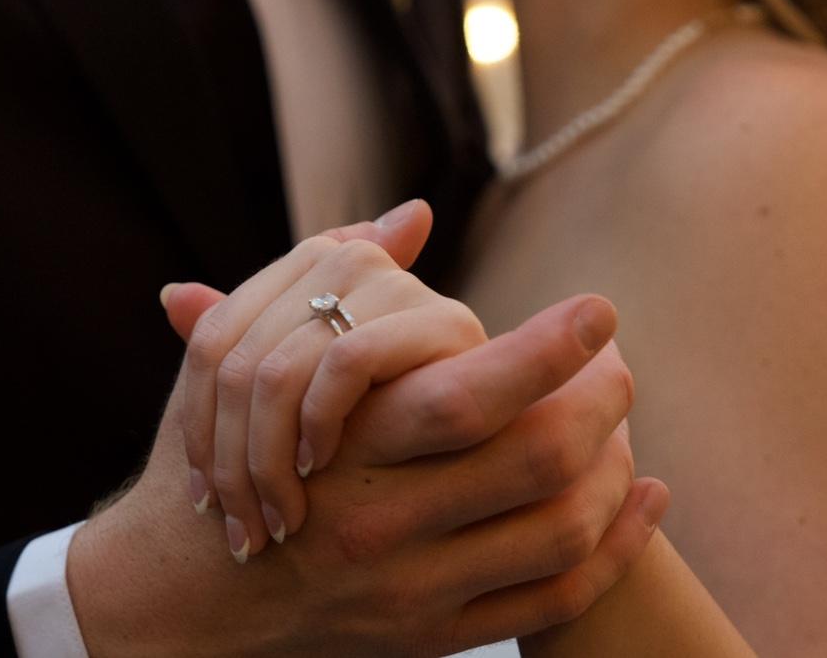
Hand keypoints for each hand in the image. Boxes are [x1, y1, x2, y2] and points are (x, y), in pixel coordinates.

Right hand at [155, 201, 667, 640]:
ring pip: (557, 531)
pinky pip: (553, 601)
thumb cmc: (222, 455)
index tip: (599, 309)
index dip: (550, 348)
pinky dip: (616, 549)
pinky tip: (646, 498)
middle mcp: (383, 522)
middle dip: (600, 401)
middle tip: (620, 365)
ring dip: (612, 471)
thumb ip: (334, 286)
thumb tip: (416, 211)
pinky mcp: (432, 638)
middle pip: (535, 460)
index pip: (472, 395)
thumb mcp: (251, 361)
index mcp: (345, 444)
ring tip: (623, 427)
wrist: (180, 597)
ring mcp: (411, 589)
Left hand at [169, 200, 489, 555]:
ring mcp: (396, 285)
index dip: (197, 422)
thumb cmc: (366, 443)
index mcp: (309, 268)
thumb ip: (238, 347)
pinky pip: (345, 364)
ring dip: (265, 459)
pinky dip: (320, 423)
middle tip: (236, 526)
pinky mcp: (441, 323)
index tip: (198, 496)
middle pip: (235, 359)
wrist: (464, 480)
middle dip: (228, 457)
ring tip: (275, 517)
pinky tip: (318, 469)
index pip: (212, 340)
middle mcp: (349, 259)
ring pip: (279, 369)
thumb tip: (171, 294)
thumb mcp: (290, 402)